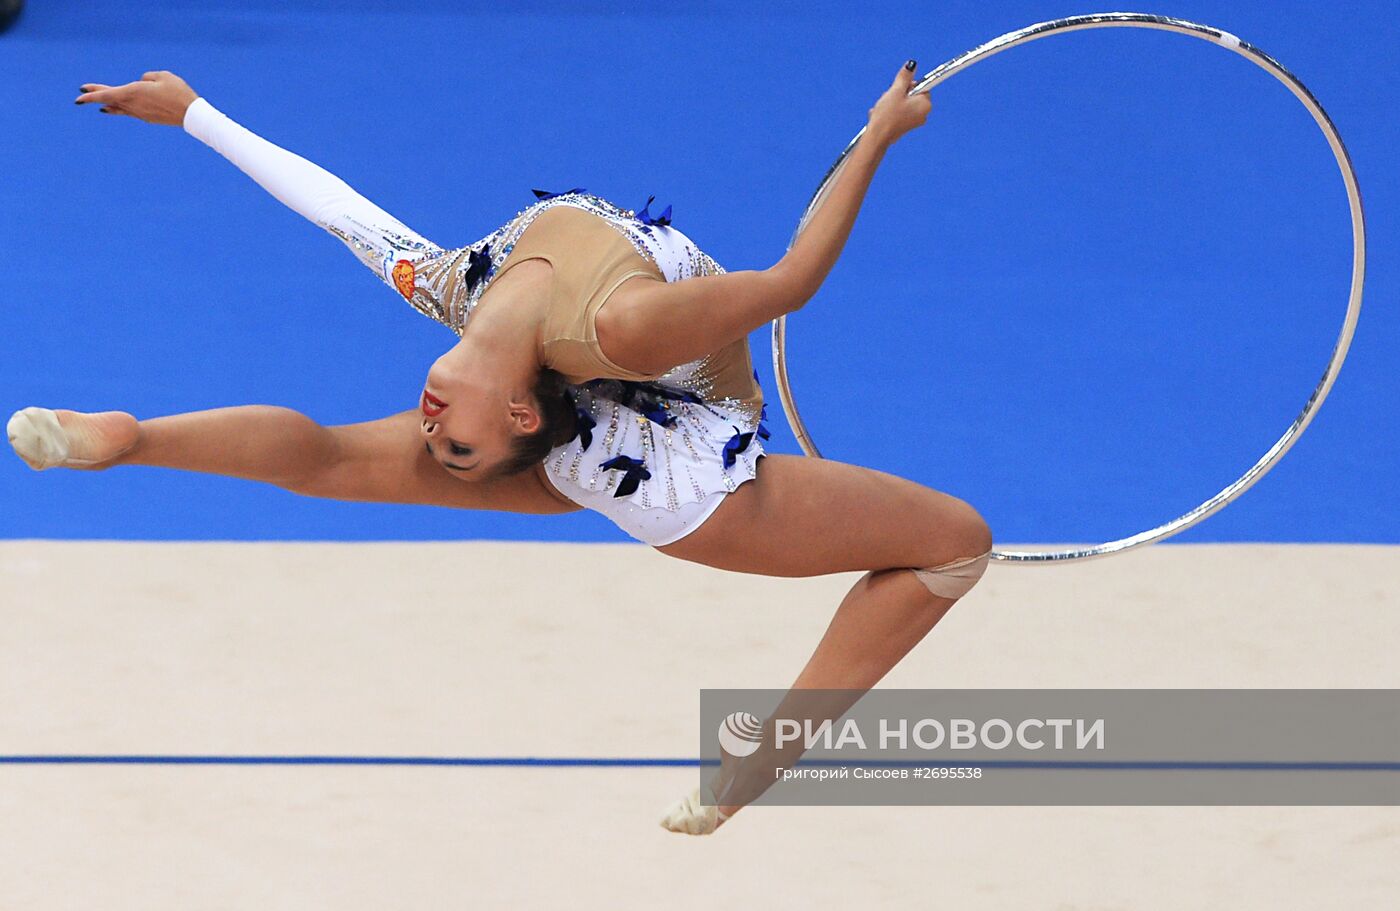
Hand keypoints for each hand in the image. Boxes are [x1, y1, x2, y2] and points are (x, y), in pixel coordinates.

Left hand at [75, 71, 198, 126]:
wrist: (191, 115)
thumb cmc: (178, 92)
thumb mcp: (163, 76)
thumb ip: (148, 77)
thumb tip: (142, 82)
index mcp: (134, 92)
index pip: (107, 94)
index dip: (92, 94)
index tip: (79, 95)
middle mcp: (133, 105)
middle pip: (109, 100)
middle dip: (95, 97)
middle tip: (80, 98)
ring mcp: (140, 113)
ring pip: (118, 107)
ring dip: (108, 104)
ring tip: (98, 104)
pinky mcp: (147, 118)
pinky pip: (128, 112)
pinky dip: (119, 109)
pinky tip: (115, 110)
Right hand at [866, 60, 931, 145]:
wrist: (877, 137)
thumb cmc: (887, 115)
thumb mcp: (895, 91)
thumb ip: (905, 77)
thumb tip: (912, 65)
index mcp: (925, 104)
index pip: (921, 86)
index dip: (907, 86)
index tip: (898, 89)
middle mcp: (923, 114)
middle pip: (911, 95)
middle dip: (898, 94)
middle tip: (889, 99)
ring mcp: (914, 122)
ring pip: (903, 103)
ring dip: (891, 102)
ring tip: (883, 108)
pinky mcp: (905, 127)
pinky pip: (899, 113)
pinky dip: (889, 111)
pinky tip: (881, 114)